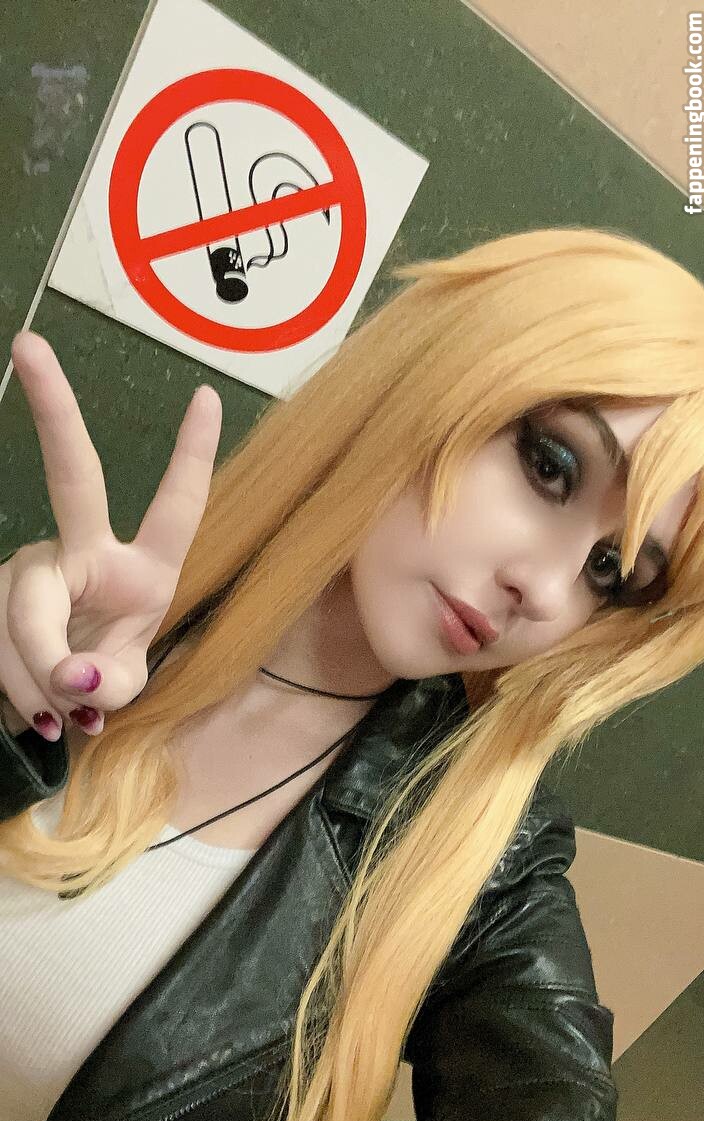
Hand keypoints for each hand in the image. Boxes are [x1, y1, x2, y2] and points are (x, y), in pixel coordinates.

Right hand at [0, 332, 221, 738]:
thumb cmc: (102, 675)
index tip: (207, 396)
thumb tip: (71, 681)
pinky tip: (31, 709)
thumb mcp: (124, 687)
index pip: (175, 508)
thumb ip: (111, 685)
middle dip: (55, 410)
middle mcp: (83, 550)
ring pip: (26, 614)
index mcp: (142, 569)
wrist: (50, 696)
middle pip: (72, 476)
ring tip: (57, 717)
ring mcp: (31, 565)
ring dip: (38, 679)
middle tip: (29, 344)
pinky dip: (14, 687)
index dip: (192, 457)